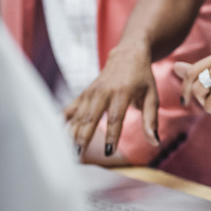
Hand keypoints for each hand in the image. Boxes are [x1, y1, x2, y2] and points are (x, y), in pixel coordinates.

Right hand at [64, 40, 158, 156]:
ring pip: (79, 116)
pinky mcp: (84, 93)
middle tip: (78, 156)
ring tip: (67, 152)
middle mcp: (103, 92)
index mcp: (123, 92)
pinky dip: (63, 121)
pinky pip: (71, 109)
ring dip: (72, 134)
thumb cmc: (142, 77)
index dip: (112, 135)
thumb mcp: (152, 96)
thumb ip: (151, 120)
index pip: (116, 117)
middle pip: (91, 117)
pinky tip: (55, 134)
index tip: (109, 153)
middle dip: (84, 138)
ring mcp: (91, 92)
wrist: (128, 54)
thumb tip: (155, 142)